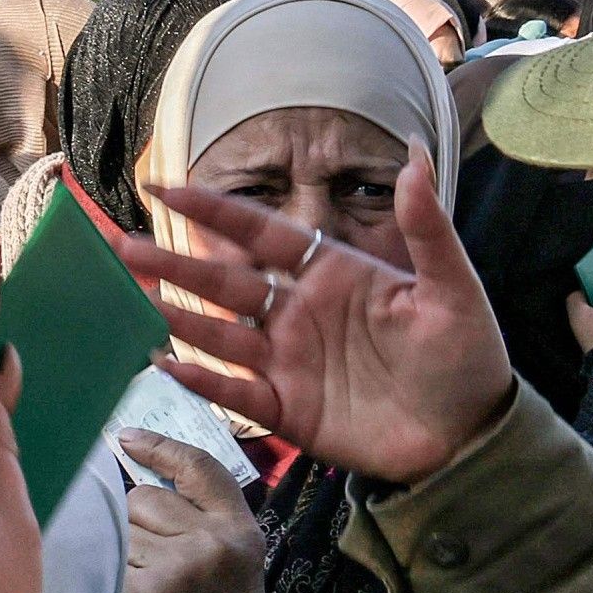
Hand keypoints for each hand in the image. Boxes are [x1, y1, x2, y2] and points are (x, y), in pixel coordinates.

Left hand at [116, 433, 276, 592]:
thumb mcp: (234, 554)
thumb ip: (202, 512)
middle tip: (157, 556)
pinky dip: (113, 580)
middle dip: (137, 521)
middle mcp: (210, 544)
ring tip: (150, 582)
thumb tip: (141, 464)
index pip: (197, 466)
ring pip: (119, 531)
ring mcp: (175, 571)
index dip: (159, 446)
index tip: (127, 438)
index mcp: (238, 528)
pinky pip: (107, 565)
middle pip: (142, 498)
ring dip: (123, 551)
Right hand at [120, 161, 514, 488]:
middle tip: (122, 245)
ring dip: (178, 317)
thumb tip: (412, 156)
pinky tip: (168, 366)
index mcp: (332, 275)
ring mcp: (289, 363)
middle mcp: (299, 314)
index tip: (169, 188)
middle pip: (226, 283)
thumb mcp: (453, 288)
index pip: (264, 235)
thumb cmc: (466, 357)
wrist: (470, 436)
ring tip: (135, 299)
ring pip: (221, 335)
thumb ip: (426, 227)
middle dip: (175, 265)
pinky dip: (204, 383)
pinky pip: (236, 394)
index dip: (217, 213)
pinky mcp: (288, 411)